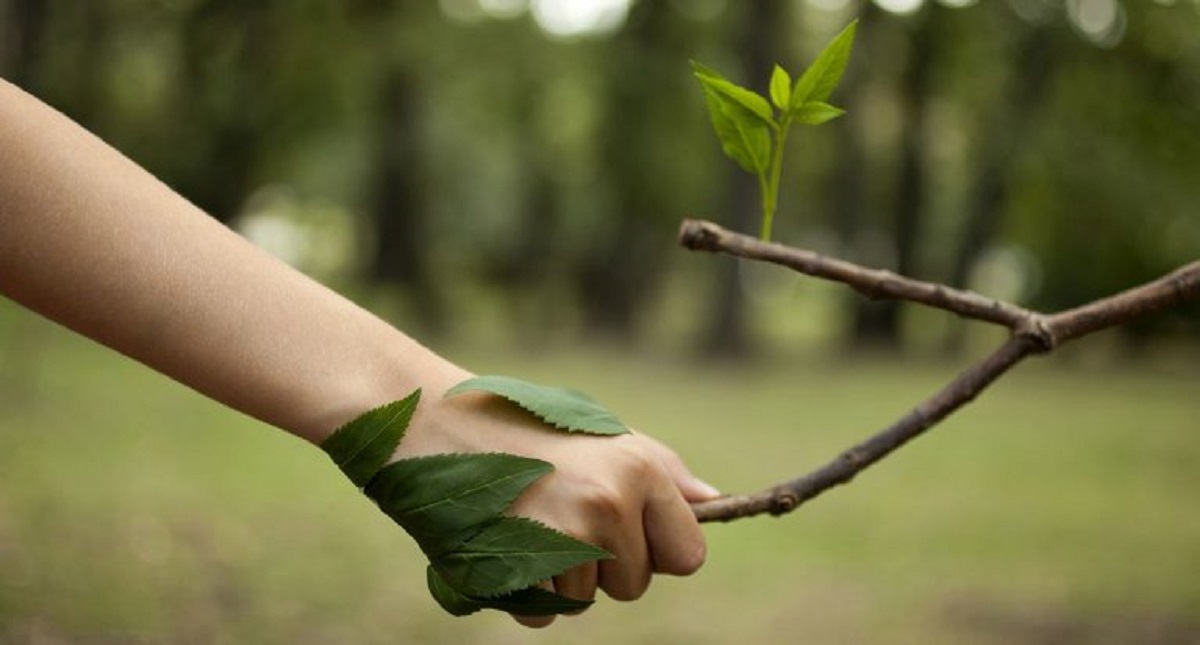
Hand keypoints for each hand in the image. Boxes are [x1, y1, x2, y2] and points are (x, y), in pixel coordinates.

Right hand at [396, 377, 720, 627]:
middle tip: (561, 514)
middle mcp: (609, 504)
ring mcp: (562, 540)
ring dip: (561, 575)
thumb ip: (660, 472)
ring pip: (586, 601)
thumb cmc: (522, 424)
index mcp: (639, 470)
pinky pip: (543, 615)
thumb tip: (714, 502)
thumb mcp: (600, 434)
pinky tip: (505, 541)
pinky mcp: (518, 569)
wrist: (432, 421)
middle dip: (605, 565)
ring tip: (527, 519)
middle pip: (635, 585)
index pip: (689, 555)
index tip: (627, 530)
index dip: (658, 550)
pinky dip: (525, 592)